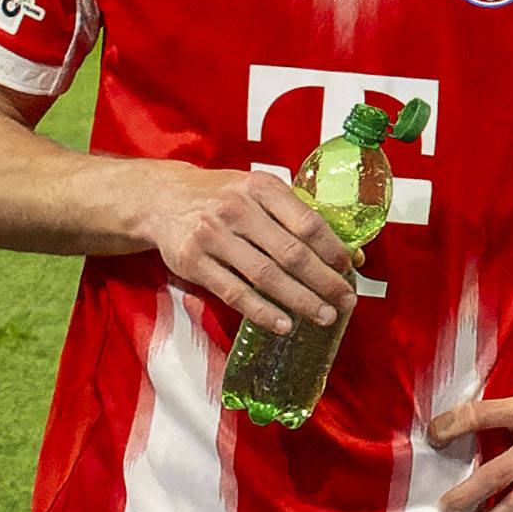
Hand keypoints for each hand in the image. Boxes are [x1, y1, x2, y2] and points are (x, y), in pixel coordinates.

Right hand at [152, 161, 359, 331]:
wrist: (162, 199)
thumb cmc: (222, 197)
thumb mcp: (257, 191)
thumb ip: (297, 217)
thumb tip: (350, 254)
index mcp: (260, 187)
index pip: (306, 222)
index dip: (332, 249)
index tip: (349, 269)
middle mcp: (237, 208)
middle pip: (290, 253)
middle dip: (324, 281)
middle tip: (346, 301)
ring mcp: (213, 236)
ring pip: (265, 276)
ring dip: (300, 300)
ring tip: (324, 316)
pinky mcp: (193, 262)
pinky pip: (234, 292)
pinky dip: (262, 311)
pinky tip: (284, 324)